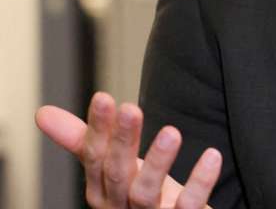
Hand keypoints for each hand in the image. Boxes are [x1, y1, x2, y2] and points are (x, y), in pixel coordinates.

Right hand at [35, 92, 220, 208]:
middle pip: (118, 173)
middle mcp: (121, 206)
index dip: (97, 130)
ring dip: (157, 162)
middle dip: (122, 142)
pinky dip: (200, 182)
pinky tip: (212, 156)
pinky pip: (189, 205)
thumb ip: (84, 141)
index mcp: (103, 191)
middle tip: (131, 109)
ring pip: (146, 192)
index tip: (104, 97)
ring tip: (172, 132)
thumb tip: (43, 112)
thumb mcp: (113, 167)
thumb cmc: (141, 195)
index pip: (94, 158)